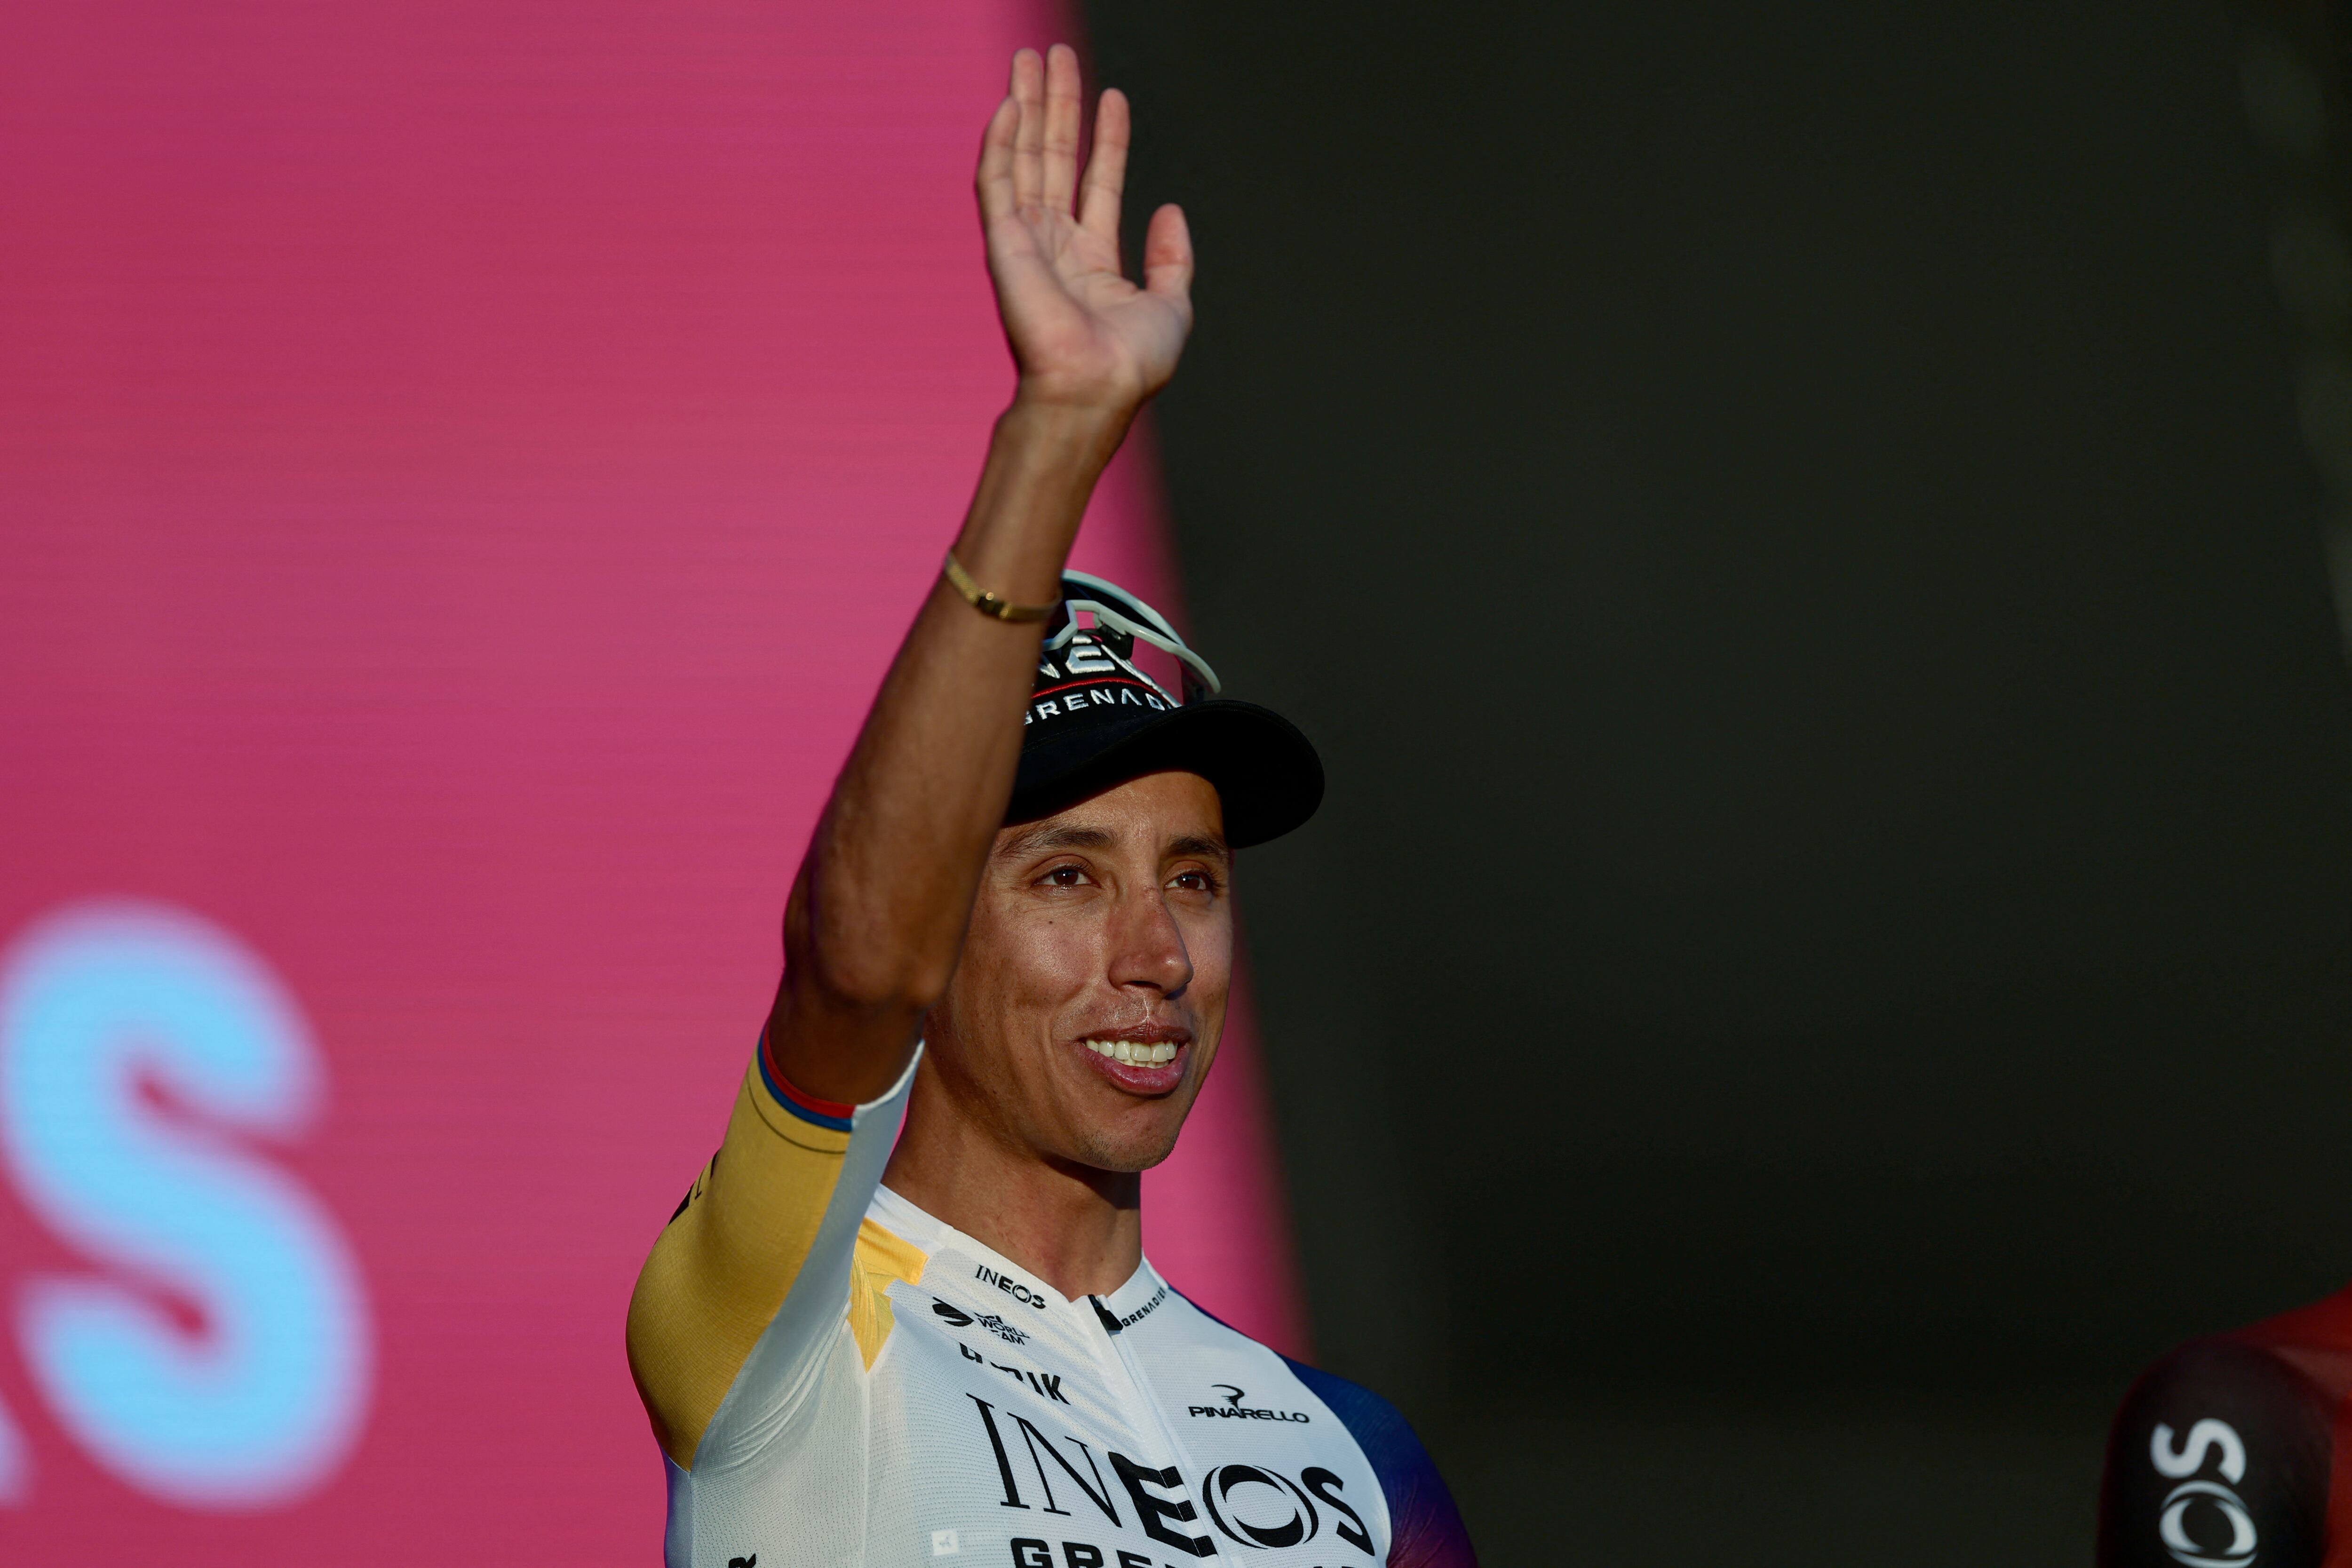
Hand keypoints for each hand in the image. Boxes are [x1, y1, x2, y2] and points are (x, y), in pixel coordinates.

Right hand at [977, 46, 1193, 414]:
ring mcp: (1025, 241)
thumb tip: (1170, 208)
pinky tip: (1011, 102)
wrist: (1094, 388)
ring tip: (1031, 58)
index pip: (1096, 182)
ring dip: (1027, 106)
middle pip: (1054, 159)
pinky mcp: (1002, 241)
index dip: (1107, 138)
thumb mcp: (1170, 306)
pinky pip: (996, 180)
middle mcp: (1054, 245)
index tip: (1114, 96)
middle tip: (1055, 55)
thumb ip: (1172, 259)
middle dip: (1057, 105)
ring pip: (1024, 157)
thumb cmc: (1131, 364)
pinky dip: (1000, 140)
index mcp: (1091, 260)